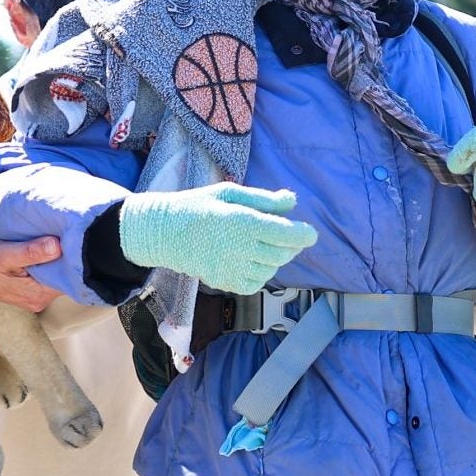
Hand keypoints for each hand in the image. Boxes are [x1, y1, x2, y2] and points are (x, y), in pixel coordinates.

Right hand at [0, 237, 64, 313]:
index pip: (68, 278)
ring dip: (55, 260)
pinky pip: (45, 276)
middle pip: (63, 277)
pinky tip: (44, 250)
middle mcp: (39, 300)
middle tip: (64, 235)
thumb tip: (57, 246)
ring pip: (55, 276)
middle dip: (64, 258)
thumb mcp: (4, 254)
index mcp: (37, 294)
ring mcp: (35, 297)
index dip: (72, 258)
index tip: (71, 240)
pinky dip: (46, 263)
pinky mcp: (29, 291)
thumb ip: (30, 251)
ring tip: (54, 239)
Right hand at [117, 184, 317, 294]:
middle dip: (291, 245)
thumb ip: (264, 199)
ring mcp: (232, 269)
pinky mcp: (226, 283)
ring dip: (276, 258)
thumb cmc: (199, 206)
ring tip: (263, 244)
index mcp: (243, 222)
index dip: (304, 235)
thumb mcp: (230, 193)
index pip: (287, 233)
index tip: (310, 233)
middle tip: (286, 235)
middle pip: (283, 253)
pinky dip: (262, 273)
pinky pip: (257, 282)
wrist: (166, 233)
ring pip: (272, 269)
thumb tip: (292, 202)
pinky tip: (252, 260)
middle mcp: (240, 248)